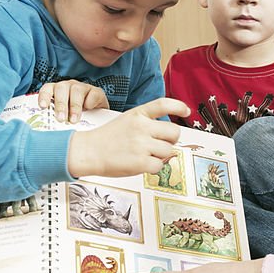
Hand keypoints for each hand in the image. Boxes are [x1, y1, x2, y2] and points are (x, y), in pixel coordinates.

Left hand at [39, 80, 108, 123]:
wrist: (98, 120)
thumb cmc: (76, 120)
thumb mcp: (64, 119)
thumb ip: (56, 121)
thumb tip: (50, 134)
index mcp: (56, 92)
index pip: (47, 89)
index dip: (44, 96)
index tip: (42, 107)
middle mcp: (68, 87)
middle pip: (61, 89)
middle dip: (60, 104)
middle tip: (61, 119)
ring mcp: (83, 87)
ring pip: (76, 90)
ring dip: (74, 106)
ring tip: (74, 120)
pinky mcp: (97, 92)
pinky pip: (93, 93)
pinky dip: (90, 101)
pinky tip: (89, 109)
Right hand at [67, 98, 189, 178]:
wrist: (87, 152)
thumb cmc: (106, 140)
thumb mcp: (126, 122)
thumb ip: (146, 126)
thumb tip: (169, 142)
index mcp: (137, 114)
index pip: (163, 104)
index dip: (178, 106)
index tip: (186, 111)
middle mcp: (141, 126)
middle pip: (174, 132)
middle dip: (171, 140)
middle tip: (160, 145)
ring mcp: (142, 144)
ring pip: (169, 150)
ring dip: (161, 156)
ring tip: (146, 155)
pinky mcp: (141, 161)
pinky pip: (159, 166)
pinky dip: (153, 168)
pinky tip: (142, 164)